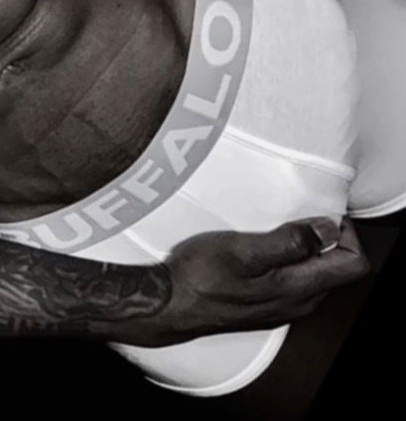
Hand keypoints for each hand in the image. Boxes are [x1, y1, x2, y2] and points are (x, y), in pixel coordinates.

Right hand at [115, 217, 369, 347]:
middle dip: (327, 239)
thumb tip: (329, 229)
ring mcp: (281, 308)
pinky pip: (293, 282)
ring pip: (314, 275)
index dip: (346, 234)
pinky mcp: (263, 307)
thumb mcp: (244, 250)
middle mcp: (298, 304)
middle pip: (337, 269)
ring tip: (274, 229)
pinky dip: (287, 261)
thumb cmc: (201, 276)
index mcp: (300, 289)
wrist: (168, 304)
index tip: (319, 214)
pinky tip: (260, 251)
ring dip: (305, 250)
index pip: (354, 263)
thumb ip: (291, 241)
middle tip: (294, 216)